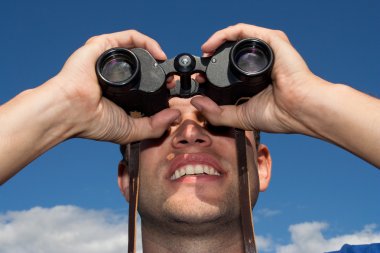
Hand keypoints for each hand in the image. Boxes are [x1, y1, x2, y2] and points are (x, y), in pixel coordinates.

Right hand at [51, 30, 179, 142]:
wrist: (70, 110)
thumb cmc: (94, 122)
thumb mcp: (131, 129)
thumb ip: (155, 126)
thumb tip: (176, 114)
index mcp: (121, 91)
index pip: (146, 83)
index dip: (163, 85)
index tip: (173, 90)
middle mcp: (116, 73)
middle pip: (144, 64)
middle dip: (162, 70)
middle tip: (172, 79)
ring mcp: (109, 59)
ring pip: (138, 49)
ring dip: (156, 54)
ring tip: (166, 66)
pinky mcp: (103, 45)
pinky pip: (130, 37)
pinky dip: (147, 42)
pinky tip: (159, 54)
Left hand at [191, 23, 327, 136]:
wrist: (301, 109)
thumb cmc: (279, 114)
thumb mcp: (240, 116)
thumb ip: (217, 113)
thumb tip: (196, 102)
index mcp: (255, 78)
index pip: (228, 69)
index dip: (211, 73)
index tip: (199, 80)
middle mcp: (260, 60)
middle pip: (230, 52)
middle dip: (211, 58)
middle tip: (199, 69)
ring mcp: (265, 49)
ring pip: (234, 38)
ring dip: (215, 43)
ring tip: (204, 55)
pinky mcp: (270, 39)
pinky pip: (241, 30)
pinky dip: (222, 35)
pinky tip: (210, 46)